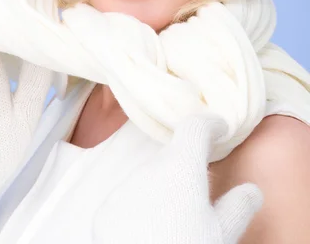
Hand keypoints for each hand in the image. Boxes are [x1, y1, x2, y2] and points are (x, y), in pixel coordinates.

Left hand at [92, 113, 262, 243]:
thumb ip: (239, 207)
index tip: (220, 130)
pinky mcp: (106, 209)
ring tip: (177, 223)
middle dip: (188, 168)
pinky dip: (143, 209)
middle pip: (172, 157)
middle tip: (204, 194)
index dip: (209, 125)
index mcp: (180, 165)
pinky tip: (151, 233)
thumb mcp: (222, 234)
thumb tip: (252, 190)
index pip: (194, 127)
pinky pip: (130, 199)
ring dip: (165, 190)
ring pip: (150, 179)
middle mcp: (148, 167)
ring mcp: (123, 187)